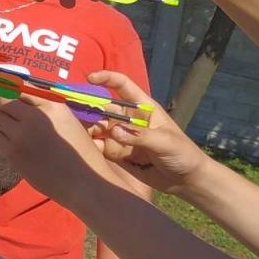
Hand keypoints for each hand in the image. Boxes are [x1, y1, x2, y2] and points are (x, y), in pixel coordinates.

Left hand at [0, 95, 120, 206]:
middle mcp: (34, 116)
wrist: (83, 181)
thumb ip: (45, 105)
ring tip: (3, 123)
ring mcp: (21, 135)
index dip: (8, 88)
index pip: (20, 87)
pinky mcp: (13, 153)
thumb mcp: (67, 118)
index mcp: (52, 104)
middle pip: (2, 100)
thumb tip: (20, 92)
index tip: (3, 89)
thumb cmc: (79, 150)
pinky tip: (7, 138)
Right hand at [84, 72, 211, 195]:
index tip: (89, 78)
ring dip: (86, 129)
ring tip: (76, 134)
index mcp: (143, 108)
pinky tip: (85, 150)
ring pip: (97, 127)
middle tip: (72, 113)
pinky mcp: (116, 153)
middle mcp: (128, 119)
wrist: (186, 180)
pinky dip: (89, 147)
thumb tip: (114, 131)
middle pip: (103, 108)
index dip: (106, 78)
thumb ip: (139, 136)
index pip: (122, 86)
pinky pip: (98, 147)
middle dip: (88, 107)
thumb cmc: (182, 153)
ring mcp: (121, 136)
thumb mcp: (165, 142)